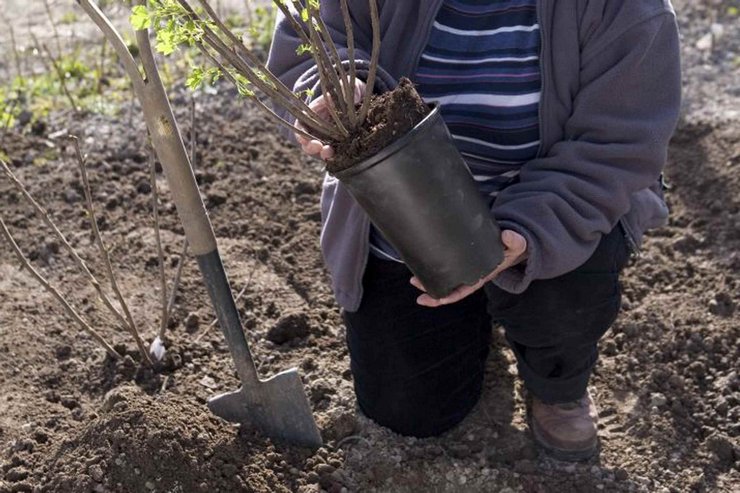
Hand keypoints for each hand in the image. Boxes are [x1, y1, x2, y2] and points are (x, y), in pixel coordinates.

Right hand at [295, 79, 365, 159]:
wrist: (362, 100)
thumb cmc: (349, 91)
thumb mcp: (346, 87)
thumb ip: (343, 91)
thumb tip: (346, 98)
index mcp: (315, 113)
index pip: (301, 125)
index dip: (300, 133)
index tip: (303, 139)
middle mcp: (320, 128)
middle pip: (308, 142)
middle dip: (311, 147)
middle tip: (318, 147)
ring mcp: (330, 137)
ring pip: (321, 150)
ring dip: (324, 154)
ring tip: (330, 153)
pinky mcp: (341, 145)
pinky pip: (336, 153)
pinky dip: (337, 156)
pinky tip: (342, 156)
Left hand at [411, 229, 527, 306]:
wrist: (511, 240)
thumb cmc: (512, 246)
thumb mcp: (517, 245)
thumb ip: (516, 242)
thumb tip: (507, 235)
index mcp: (481, 276)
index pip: (464, 291)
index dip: (449, 296)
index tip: (436, 299)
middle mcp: (469, 274)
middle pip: (448, 287)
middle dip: (430, 289)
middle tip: (414, 281)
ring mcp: (463, 267)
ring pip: (443, 277)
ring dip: (427, 279)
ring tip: (412, 277)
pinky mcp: (459, 257)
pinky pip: (444, 265)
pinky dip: (432, 265)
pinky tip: (419, 260)